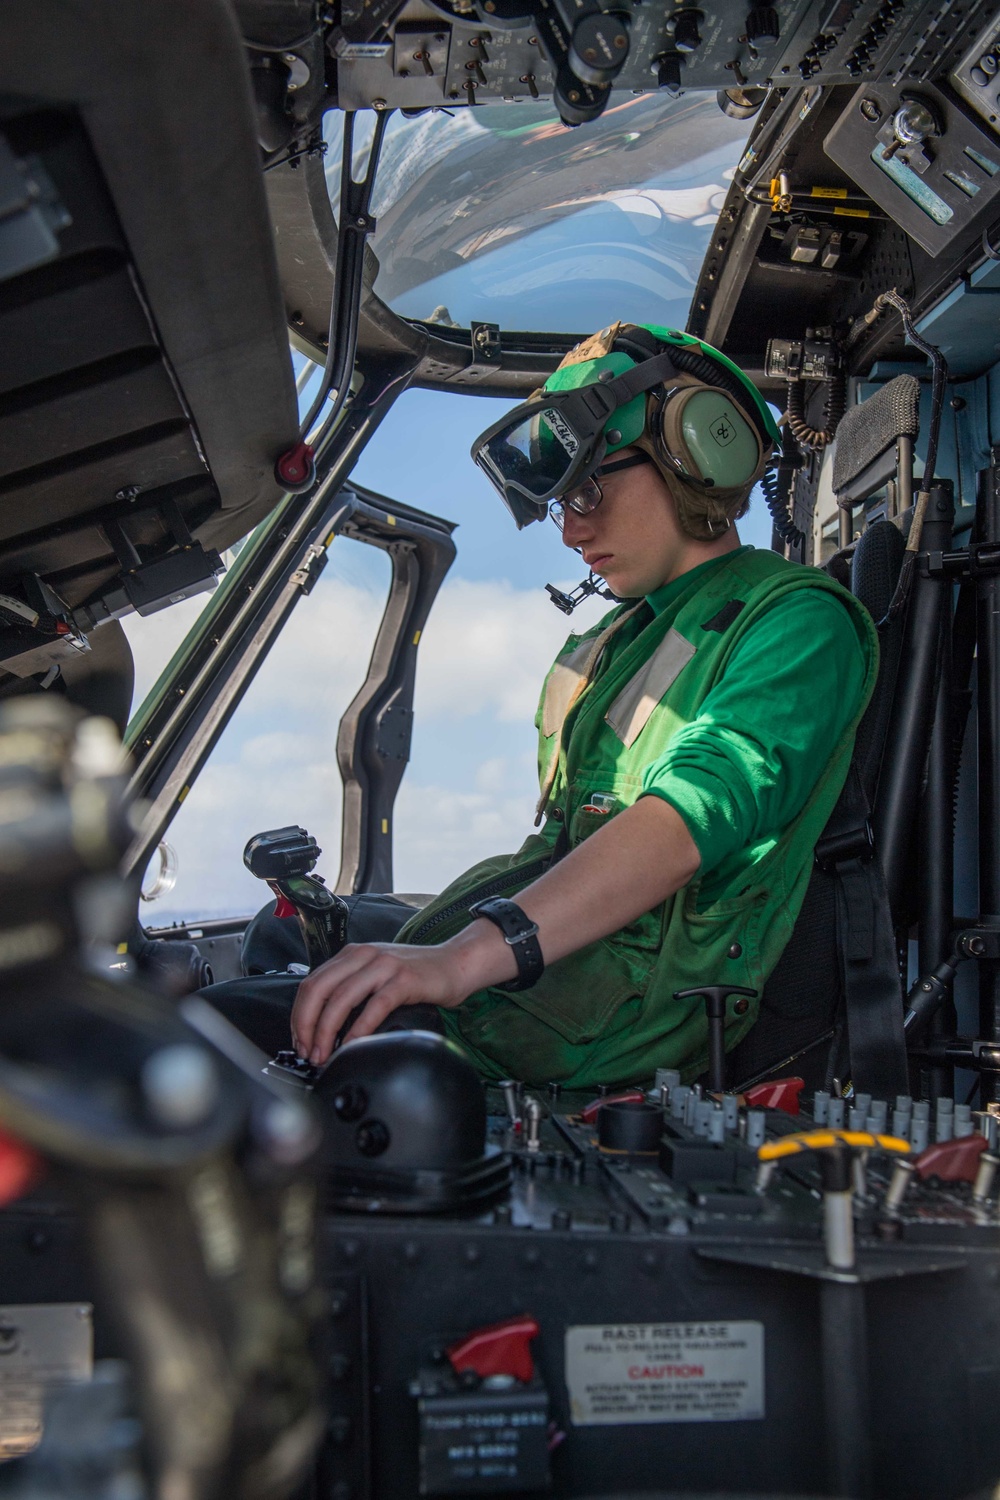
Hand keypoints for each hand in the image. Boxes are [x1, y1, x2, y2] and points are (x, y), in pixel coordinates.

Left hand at [291, 941, 470, 1063]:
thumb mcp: (376, 973)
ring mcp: (384, 966)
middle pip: (319, 990)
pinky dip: (359, 1029)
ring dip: (327, 1031)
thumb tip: (322, 1024)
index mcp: (352, 954)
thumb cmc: (416, 975)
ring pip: (341, 998)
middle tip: (308, 1051)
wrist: (455, 964)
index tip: (299, 1041)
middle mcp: (364, 955)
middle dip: (306, 1025)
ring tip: (325, 1053)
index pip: (311, 983)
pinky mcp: (404, 980)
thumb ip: (351, 988)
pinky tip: (353, 1045)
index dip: (299, 1015)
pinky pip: (374, 1006)